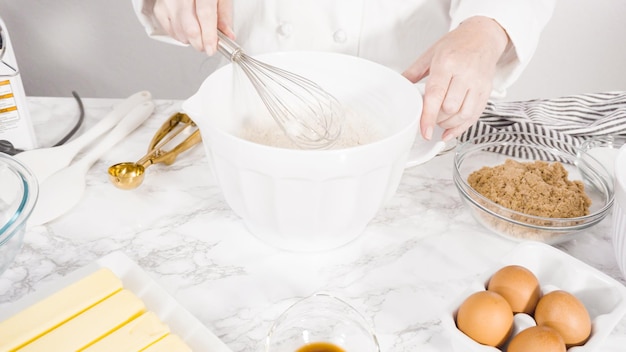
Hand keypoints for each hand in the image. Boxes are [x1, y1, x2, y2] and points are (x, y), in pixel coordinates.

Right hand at [152, 0, 234, 55]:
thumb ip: (224, 14)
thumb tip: (227, 34)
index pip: (205, 15)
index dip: (209, 36)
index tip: (212, 49)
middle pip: (190, 27)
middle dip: (200, 43)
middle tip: (207, 46)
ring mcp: (168, 0)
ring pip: (179, 31)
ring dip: (191, 40)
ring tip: (198, 34)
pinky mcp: (160, 7)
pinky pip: (169, 29)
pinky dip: (179, 35)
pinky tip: (186, 30)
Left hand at [402, 16, 508, 140]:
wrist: (483, 36)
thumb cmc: (456, 44)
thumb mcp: (431, 53)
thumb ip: (413, 72)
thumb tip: (399, 87)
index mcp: (447, 63)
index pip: (436, 94)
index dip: (429, 116)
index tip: (424, 131)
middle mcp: (465, 73)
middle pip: (450, 108)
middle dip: (437, 118)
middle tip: (431, 115)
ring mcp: (478, 83)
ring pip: (463, 114)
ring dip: (449, 123)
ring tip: (441, 119)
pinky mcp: (486, 90)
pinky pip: (475, 115)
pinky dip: (462, 126)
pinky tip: (451, 130)